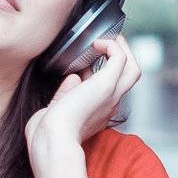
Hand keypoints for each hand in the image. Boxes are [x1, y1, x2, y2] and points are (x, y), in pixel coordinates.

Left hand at [24, 35, 140, 157]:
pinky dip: (112, 46)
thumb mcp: (56, 111)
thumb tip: (73, 77)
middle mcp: (108, 105)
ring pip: (132, 68)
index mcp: (97, 114)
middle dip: (120, 58)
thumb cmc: (45, 134)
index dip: (98, 73)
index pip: (109, 89)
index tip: (82, 66)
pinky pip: (120, 58)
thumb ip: (64, 94)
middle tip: (105, 44)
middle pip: (129, 77)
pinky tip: (97, 43)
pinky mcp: (106, 85)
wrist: (51, 139)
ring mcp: (110, 95)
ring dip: (122, 50)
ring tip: (107, 39)